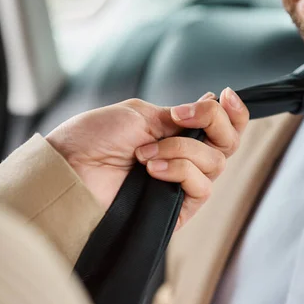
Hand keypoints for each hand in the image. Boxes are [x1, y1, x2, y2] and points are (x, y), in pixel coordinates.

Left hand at [46, 88, 248, 228]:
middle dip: (214, 123)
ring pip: (215, 163)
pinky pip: (201, 187)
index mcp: (177, 133)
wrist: (70, 169)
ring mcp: (182, 182)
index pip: (222, 125)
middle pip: (229, 143)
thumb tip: (211, 101)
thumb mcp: (141, 113)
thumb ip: (181, 114)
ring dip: (181, 149)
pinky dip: (179, 171)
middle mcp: (185, 157)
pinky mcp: (178, 208)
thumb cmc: (95, 138)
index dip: (233, 112)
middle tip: (182, 117)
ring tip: (144, 153)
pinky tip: (152, 169)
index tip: (225, 95)